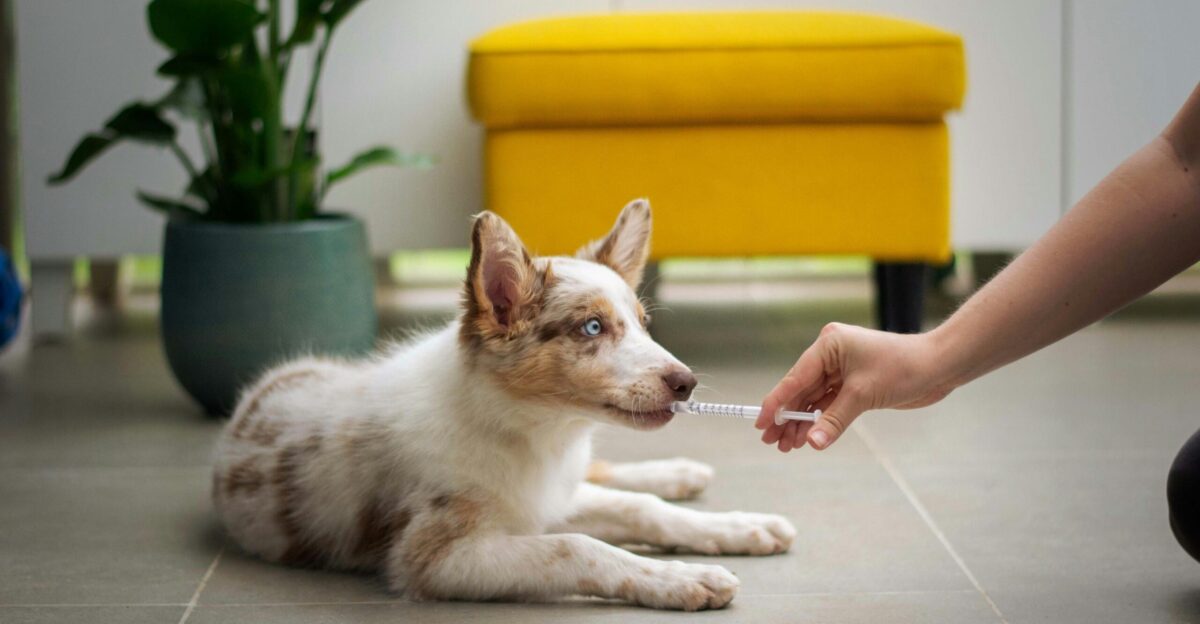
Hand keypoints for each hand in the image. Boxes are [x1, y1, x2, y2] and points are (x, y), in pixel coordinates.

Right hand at [755, 323, 953, 451]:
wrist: (938, 367)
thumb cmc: (903, 368)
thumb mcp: (863, 394)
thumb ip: (834, 420)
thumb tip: (813, 442)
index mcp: (828, 345)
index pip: (795, 377)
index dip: (776, 403)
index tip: (761, 423)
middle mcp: (831, 354)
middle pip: (801, 390)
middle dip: (787, 418)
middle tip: (771, 442)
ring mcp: (842, 369)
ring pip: (813, 400)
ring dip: (802, 423)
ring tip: (787, 446)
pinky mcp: (853, 384)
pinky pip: (829, 404)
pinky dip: (819, 421)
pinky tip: (808, 437)